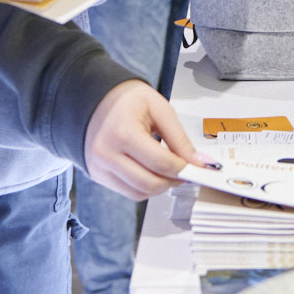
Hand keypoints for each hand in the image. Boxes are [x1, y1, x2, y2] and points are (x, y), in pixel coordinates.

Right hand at [83, 80, 212, 198]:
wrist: (96, 99)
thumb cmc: (126, 99)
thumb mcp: (159, 108)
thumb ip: (179, 138)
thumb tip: (197, 162)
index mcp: (122, 133)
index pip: (160, 163)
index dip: (184, 168)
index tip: (197, 168)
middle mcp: (106, 154)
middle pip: (150, 184)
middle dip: (173, 181)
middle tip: (186, 171)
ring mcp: (99, 168)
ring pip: (140, 194)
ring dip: (161, 187)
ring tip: (169, 171)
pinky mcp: (99, 176)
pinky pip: (129, 192)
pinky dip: (146, 187)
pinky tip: (153, 172)